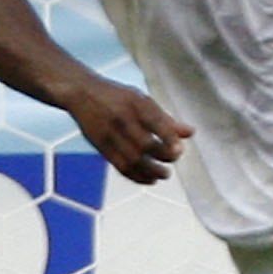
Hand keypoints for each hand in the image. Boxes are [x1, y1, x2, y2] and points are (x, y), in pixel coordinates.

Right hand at [64, 78, 192, 184]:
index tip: (179, 150)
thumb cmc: (118, 96)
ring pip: (133, 159)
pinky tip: (149, 180)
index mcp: (135, 103)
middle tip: (174, 159)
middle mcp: (122, 118)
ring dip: (151, 171)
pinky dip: (137, 176)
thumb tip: (190, 133)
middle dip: (163, 155)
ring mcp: (110, 133)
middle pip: (145, 143)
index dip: (168, 138)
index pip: (155, 122)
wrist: (81, 93)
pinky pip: (120, 165)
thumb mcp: (142, 100)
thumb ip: (165, 118)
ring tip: (164, 175)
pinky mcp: (101, 146)